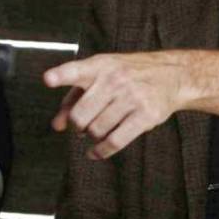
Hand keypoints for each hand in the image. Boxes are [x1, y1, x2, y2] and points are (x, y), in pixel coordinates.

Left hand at [44, 52, 190, 158]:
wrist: (171, 75)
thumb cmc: (128, 75)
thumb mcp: (101, 76)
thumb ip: (74, 98)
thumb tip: (57, 125)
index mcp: (100, 66)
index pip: (77, 70)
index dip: (61, 75)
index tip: (48, 79)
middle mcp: (115, 79)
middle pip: (80, 115)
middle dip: (76, 126)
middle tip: (81, 126)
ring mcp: (132, 97)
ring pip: (96, 130)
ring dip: (92, 136)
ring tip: (97, 131)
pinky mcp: (145, 115)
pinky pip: (115, 141)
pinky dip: (101, 151)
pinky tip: (96, 152)